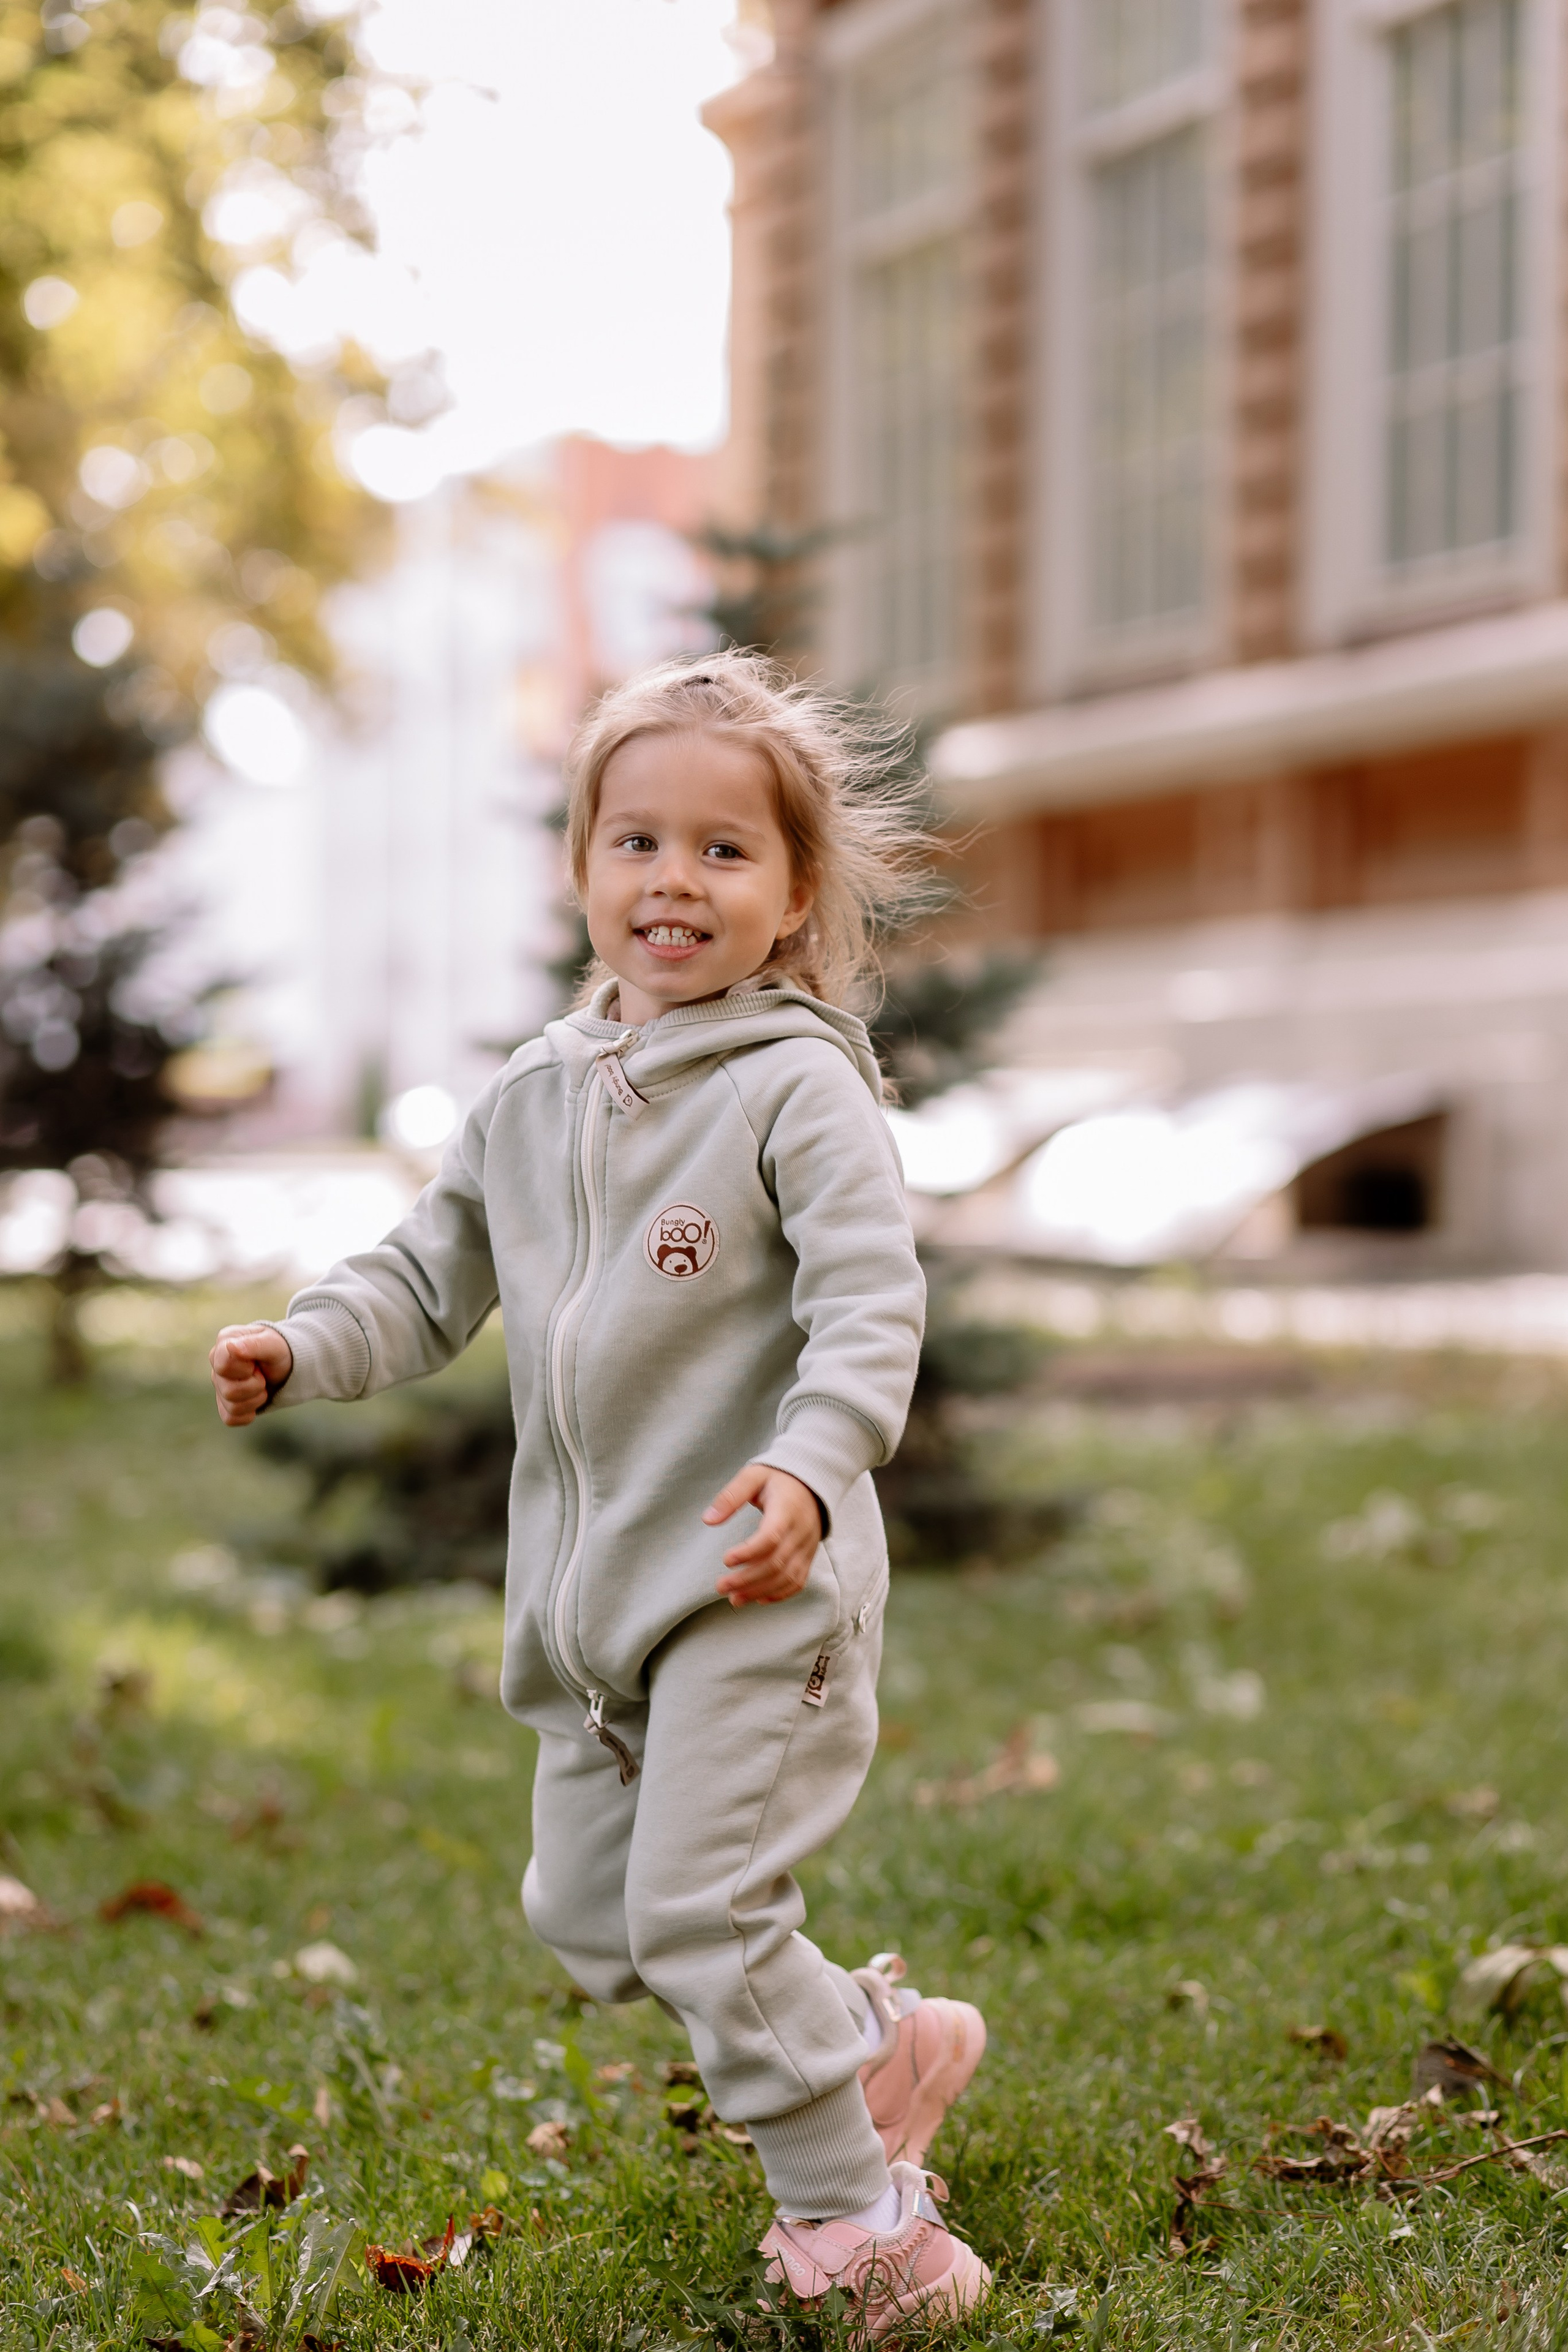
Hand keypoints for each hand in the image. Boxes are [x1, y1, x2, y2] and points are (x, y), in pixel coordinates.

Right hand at [209, 1323, 292, 1426]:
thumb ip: (254, 1344)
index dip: (245, 1370)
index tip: (256, 1363)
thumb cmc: (278, 1351)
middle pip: (229, 1391)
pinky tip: (255, 1399)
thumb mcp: (274, 1344)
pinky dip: (249, 1413)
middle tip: (262, 1374)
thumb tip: (231, 1347)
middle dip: (255, 1385)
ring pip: (232, 1407)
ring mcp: (219, 1386)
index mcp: (224, 1344)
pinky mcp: (224, 1404)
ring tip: (262, 1384)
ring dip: (256, 1399)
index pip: (223, 1366)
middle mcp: (216, 1365)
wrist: (287, 1365)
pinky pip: (230, 1419)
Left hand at [706, 1464, 822, 1606]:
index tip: (725, 1560)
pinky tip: (758, 1599)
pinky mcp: (808, 1556)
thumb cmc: (777, 1478)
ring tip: (734, 1599)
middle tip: (720, 1587)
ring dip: (760, 1591)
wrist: (813, 1482)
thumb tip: (707, 1520)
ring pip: (787, 1577)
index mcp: (787, 1509)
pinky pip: (798, 1581)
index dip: (748, 1552)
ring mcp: (807, 1546)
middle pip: (776, 1563)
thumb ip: (731, 1496)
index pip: (771, 1537)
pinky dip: (779, 1594)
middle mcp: (801, 1531)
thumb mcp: (753, 1476)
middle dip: (747, 1580)